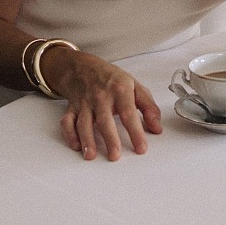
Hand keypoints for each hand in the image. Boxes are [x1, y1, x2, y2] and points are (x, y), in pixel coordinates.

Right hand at [48, 47, 162, 161]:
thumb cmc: (113, 80)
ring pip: (84, 123)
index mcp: (120, 90)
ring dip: (87, 140)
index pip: (129, 113)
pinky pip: (67, 122)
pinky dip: (70, 135)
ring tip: (91, 156)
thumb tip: (157, 128)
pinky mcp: (72, 109)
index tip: (141, 148)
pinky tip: (77, 146)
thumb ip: (149, 107)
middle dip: (110, 139)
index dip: (136, 131)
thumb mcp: (135, 87)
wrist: (85, 68)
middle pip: (105, 120)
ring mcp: (85, 103)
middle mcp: (101, 97)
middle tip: (115, 156)